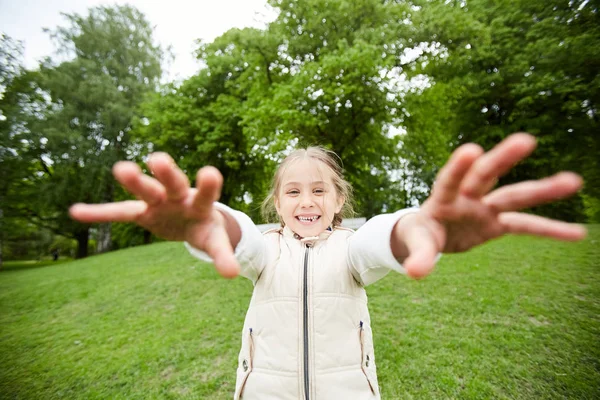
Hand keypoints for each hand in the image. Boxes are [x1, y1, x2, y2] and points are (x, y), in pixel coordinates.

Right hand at [69, 153, 239, 277]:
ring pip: (146, 190)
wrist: (191, 220)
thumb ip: (223, 254)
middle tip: (158, 159)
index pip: (208, 193)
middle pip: (173, 183)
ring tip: (121, 168)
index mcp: (201, 203)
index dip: (208, 185)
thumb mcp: (215, 241)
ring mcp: (158, 202)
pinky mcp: (142, 212)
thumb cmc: (205, 227)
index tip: (210, 173)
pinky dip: (100, 213)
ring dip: (134, 180)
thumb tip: (233, 276)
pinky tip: (76, 212)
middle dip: (166, 173)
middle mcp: (179, 196)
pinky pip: (118, 212)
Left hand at [393, 133, 586, 278]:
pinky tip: (577, 233)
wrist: (428, 234)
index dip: (458, 167)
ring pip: (514, 195)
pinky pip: (526, 225)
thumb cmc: (419, 233)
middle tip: (525, 140)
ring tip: (574, 180)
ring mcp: (485, 207)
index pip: (448, 180)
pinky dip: (549, 230)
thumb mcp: (416, 243)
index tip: (472, 150)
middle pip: (485, 175)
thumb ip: (418, 255)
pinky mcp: (497, 223)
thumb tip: (414, 273)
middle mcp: (467, 196)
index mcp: (442, 198)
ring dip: (542, 189)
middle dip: (502, 159)